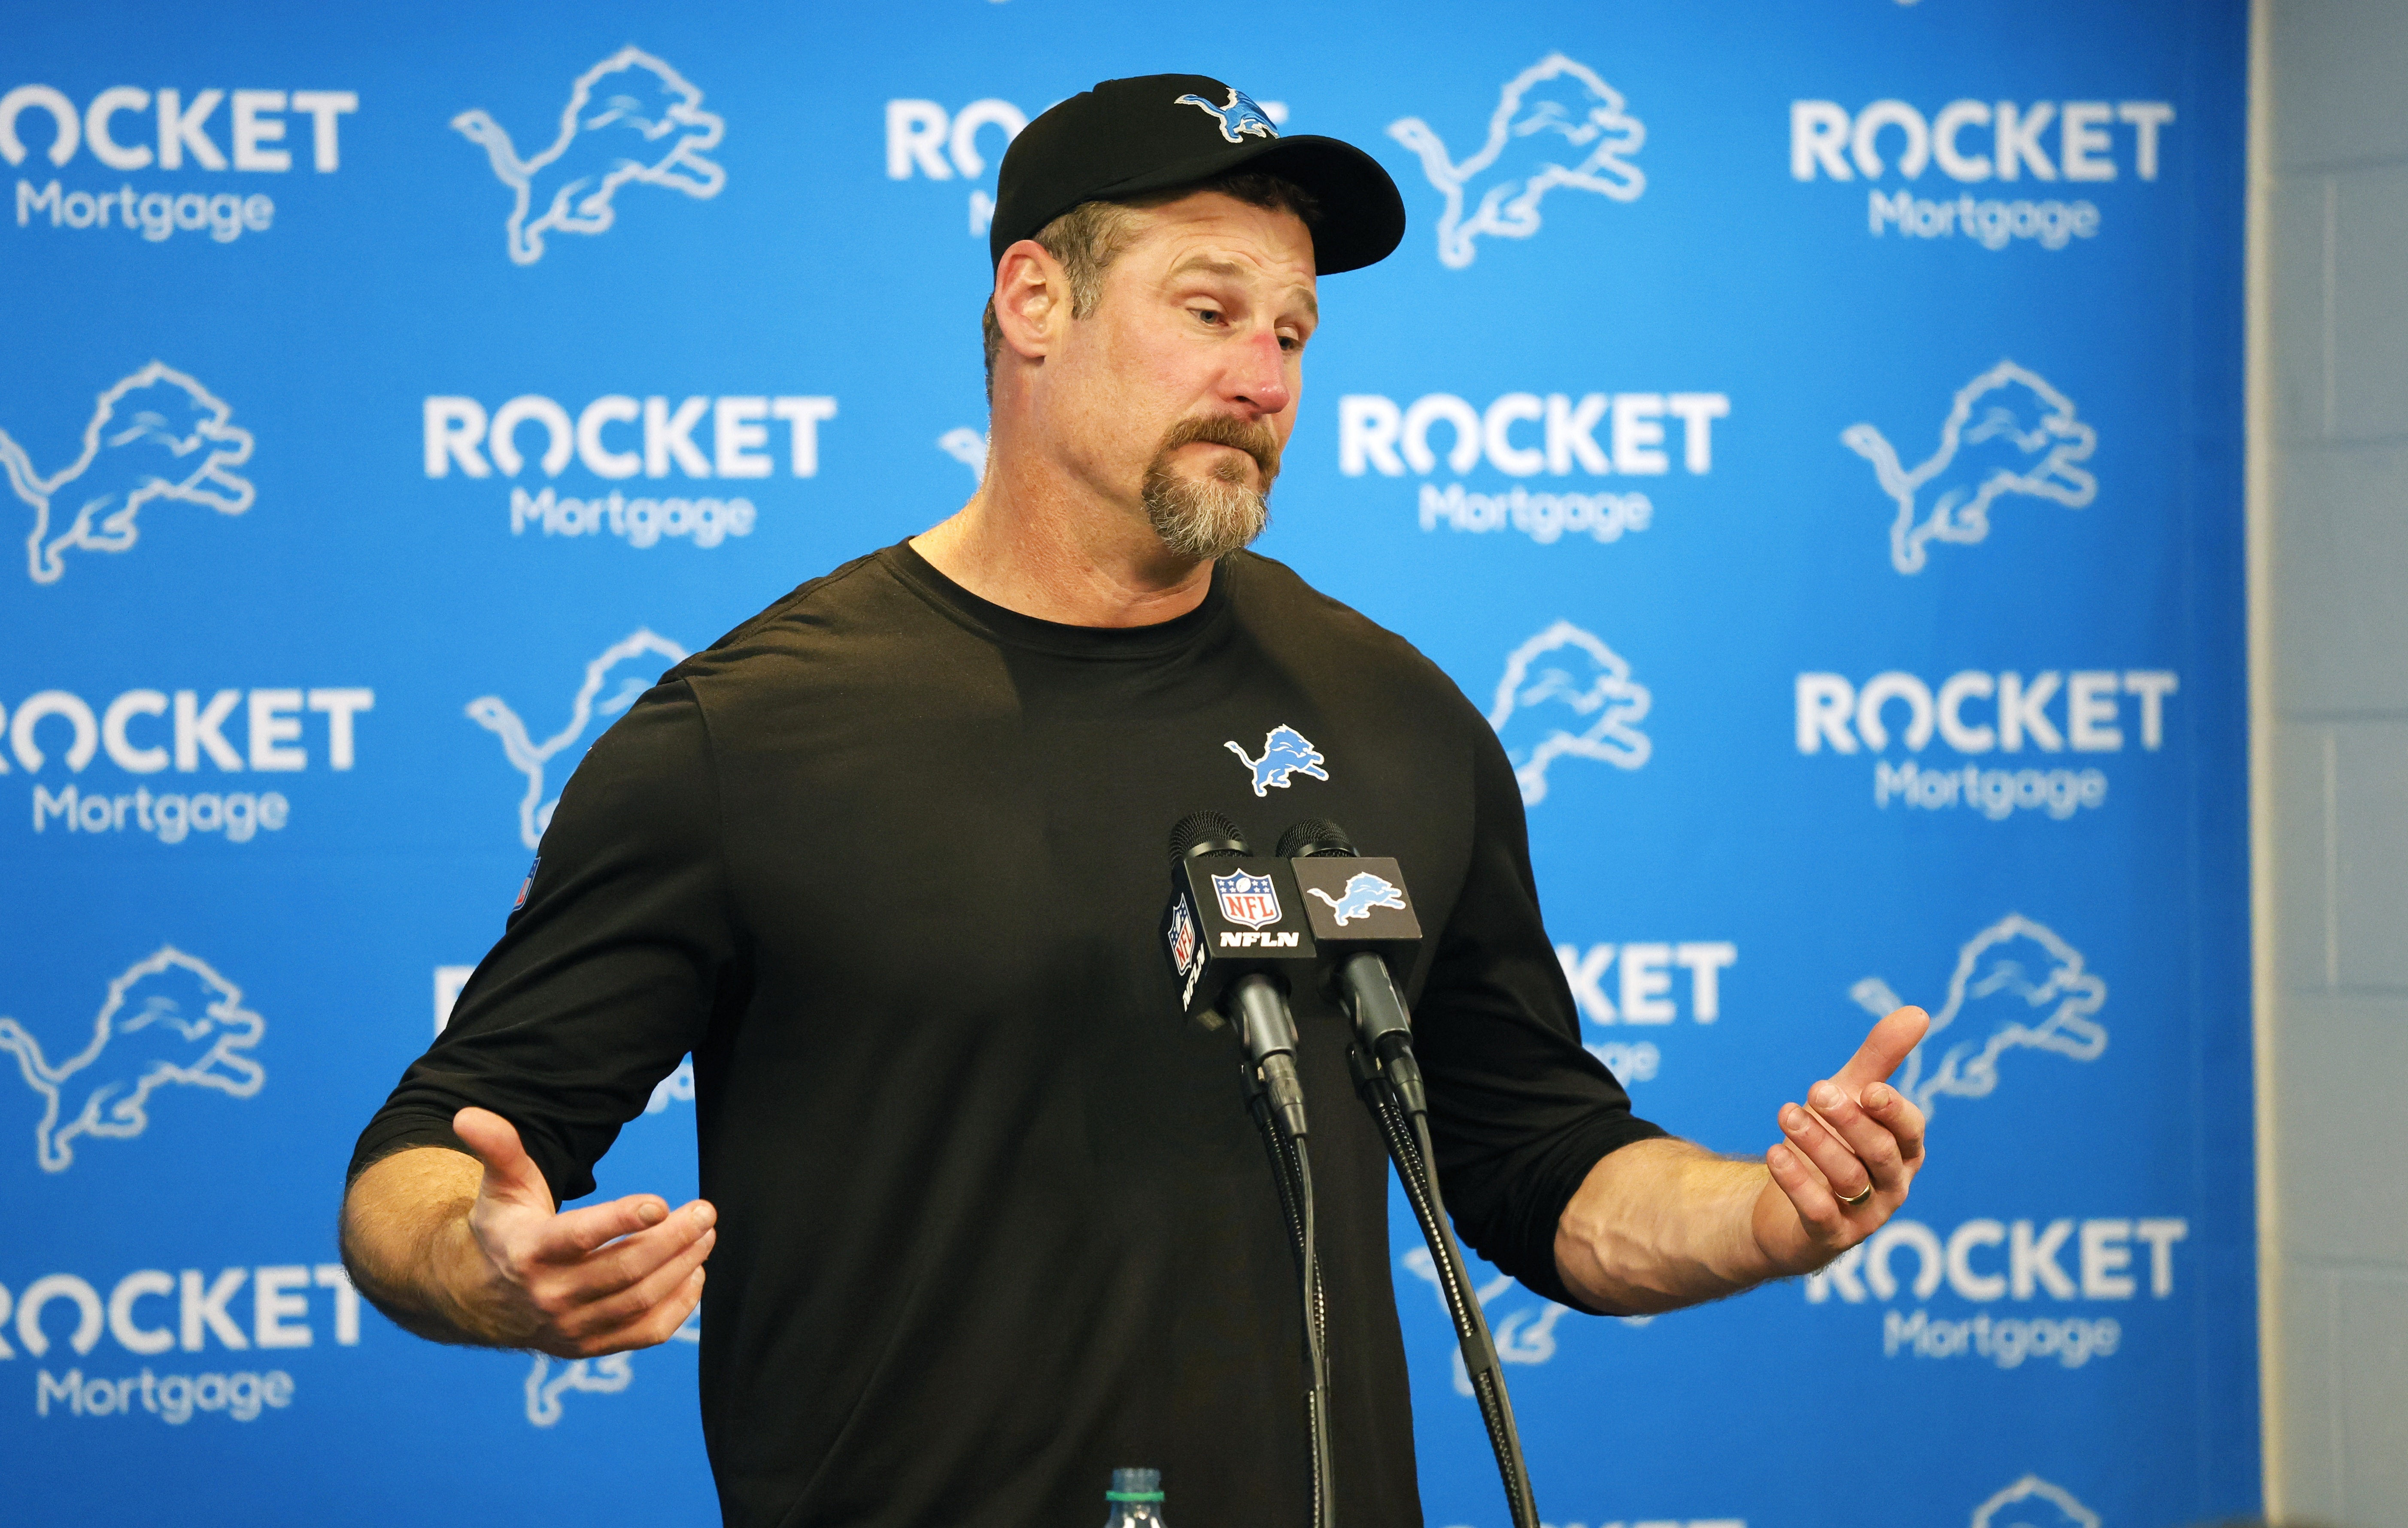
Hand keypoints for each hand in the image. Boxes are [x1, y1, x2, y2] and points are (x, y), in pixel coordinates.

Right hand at [448, 1106, 714, 1356]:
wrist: (480, 1298)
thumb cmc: (505, 1229)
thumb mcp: (500, 1187)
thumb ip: (498, 1149)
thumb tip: (469, 1114)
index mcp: (528, 1252)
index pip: (580, 1238)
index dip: (622, 1220)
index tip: (662, 1203)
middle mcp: (549, 1295)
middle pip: (624, 1270)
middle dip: (673, 1240)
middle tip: (705, 1211)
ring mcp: (570, 1327)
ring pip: (640, 1300)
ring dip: (682, 1267)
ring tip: (706, 1234)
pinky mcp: (589, 1347)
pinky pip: (645, 1333)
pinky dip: (678, 1306)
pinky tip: (695, 1273)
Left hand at [1752, 1007, 1929, 1274]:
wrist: (1784, 1209)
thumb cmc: (1830, 1143)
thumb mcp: (1850, 1097)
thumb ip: (1880, 1059)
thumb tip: (1918, 1012)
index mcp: (1902, 1151)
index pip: (1910, 1131)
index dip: (1893, 1111)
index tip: (1869, 1089)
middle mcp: (1891, 1185)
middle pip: (1881, 1154)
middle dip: (1850, 1122)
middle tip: (1816, 1089)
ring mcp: (1863, 1215)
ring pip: (1849, 1180)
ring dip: (1817, 1144)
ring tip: (1785, 1114)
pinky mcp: (1829, 1237)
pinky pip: (1819, 1211)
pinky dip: (1798, 1183)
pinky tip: (1775, 1154)